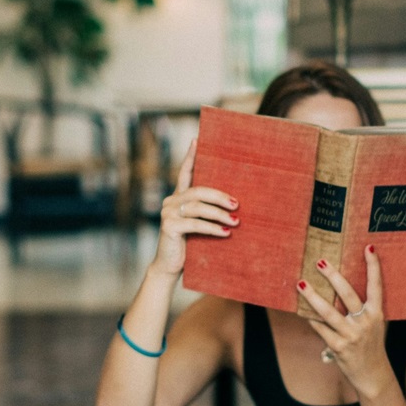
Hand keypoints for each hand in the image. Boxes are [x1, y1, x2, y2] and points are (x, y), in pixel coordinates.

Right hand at [151, 139, 239, 276]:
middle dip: (220, 196)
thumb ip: (207, 212)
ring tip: (236, 221)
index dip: (190, 156)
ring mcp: (168, 213)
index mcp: (178, 196)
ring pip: (198, 207)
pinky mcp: (168, 226)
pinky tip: (226, 233)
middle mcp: (171, 201)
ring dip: (220, 214)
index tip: (197, 140)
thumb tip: (235, 205)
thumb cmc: (189, 244)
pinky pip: (195, 224)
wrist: (170, 266)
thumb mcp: (198, 224)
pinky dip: (212, 228)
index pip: (185, 172)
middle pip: (198, 190)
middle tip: (237, 204)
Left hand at [297, 245, 392, 396]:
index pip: (376, 286)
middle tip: (320, 262)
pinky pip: (320, 328)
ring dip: (312, 297)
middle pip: (348, 294)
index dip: (373, 267)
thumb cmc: (370, 343)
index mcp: (376, 313)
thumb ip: (363, 307)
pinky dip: (309, 318)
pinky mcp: (338, 346)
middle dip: (333, 276)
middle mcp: (365, 322)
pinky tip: (300, 308)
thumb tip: (340, 283)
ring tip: (300, 283)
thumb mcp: (374, 323)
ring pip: (328, 312)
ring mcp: (351, 335)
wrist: (372, 374)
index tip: (368, 247)